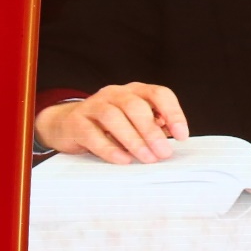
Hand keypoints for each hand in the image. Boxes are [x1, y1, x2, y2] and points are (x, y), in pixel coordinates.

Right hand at [34, 82, 188, 164]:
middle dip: (151, 131)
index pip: (159, 94)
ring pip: (113, 117)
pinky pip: (92, 133)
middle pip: (135, 106)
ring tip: (147, 158)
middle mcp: (115, 94)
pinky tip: (123, 159)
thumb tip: (170, 136)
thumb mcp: (135, 122)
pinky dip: (109, 148)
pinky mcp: (76, 121)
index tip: (182, 135)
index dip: (173, 113)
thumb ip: (154, 126)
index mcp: (136, 91)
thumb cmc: (111, 124)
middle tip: (164, 152)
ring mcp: (94, 105)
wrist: (69, 123)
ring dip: (133, 140)